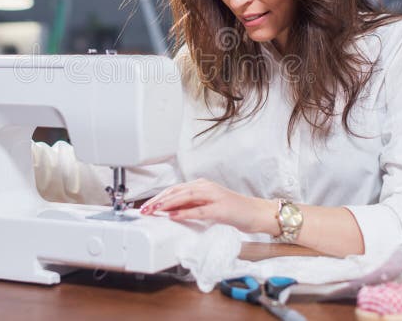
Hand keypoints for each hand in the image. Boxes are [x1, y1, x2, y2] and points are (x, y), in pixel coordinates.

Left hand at [139, 178, 279, 234]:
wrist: (256, 213)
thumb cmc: (234, 210)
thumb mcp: (208, 206)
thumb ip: (192, 206)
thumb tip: (172, 211)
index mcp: (202, 185)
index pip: (175, 189)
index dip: (159, 196)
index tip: (146, 205)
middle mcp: (206, 187)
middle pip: (177, 191)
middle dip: (159, 200)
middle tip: (145, 209)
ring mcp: (214, 196)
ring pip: (185, 197)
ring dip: (167, 204)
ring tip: (154, 210)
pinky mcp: (220, 208)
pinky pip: (199, 210)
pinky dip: (184, 212)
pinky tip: (174, 216)